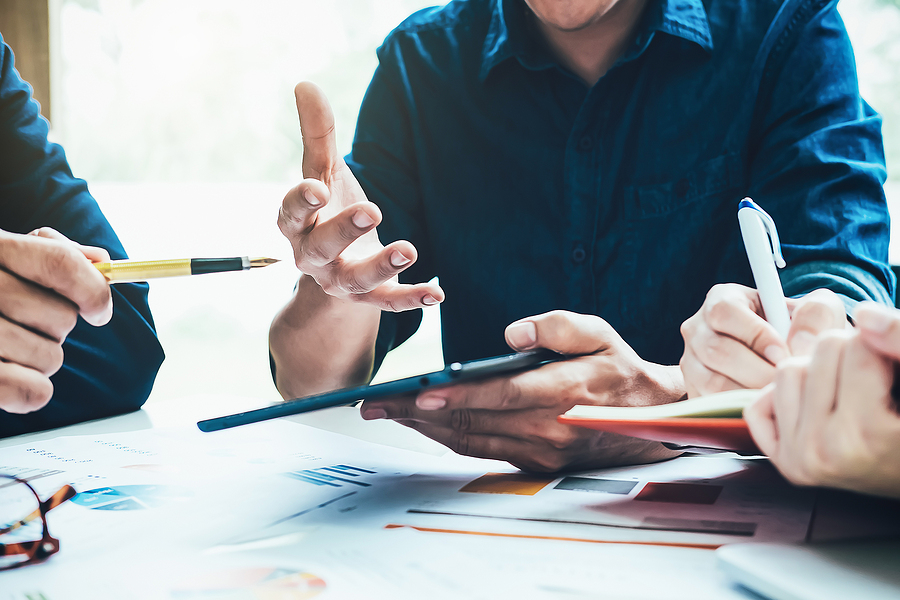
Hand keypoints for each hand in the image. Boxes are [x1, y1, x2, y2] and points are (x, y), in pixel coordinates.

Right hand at [0, 228, 112, 413]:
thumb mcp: (5, 256)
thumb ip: (52, 253)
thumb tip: (100, 262)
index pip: (60, 263)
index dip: (93, 290)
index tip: (99, 312)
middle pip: (62, 317)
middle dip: (59, 328)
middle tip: (29, 325)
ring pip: (51, 357)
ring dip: (43, 358)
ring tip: (10, 348)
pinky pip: (33, 391)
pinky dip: (33, 390)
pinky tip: (14, 379)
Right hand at [278, 82, 442, 311]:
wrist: (335, 263)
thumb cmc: (328, 208)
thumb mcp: (323, 170)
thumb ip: (318, 134)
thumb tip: (305, 83)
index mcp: (297, 224)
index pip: (292, 213)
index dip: (302, 202)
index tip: (318, 188)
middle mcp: (313, 256)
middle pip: (322, 247)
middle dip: (344, 229)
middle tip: (371, 209)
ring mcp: (341, 280)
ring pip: (356, 279)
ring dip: (382, 266)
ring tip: (409, 250)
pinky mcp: (370, 296)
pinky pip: (389, 301)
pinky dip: (411, 299)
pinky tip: (437, 294)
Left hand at [360, 310, 683, 471]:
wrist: (651, 420)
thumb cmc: (619, 370)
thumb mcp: (601, 334)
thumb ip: (559, 327)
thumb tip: (512, 333)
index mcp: (566, 391)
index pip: (505, 395)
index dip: (461, 397)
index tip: (420, 395)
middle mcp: (550, 428)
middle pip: (475, 422)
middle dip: (419, 414)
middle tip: (375, 404)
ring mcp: (542, 452)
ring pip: (472, 441)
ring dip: (425, 429)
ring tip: (385, 413)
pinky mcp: (536, 463)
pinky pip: (483, 451)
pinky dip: (447, 439)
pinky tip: (422, 425)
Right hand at [680, 284, 846, 396]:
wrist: (790, 360)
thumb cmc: (802, 332)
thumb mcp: (817, 313)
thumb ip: (816, 315)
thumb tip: (799, 343)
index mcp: (722, 300)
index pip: (724, 313)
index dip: (755, 334)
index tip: (783, 354)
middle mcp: (698, 328)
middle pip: (715, 350)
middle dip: (755, 371)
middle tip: (783, 383)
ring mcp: (691, 361)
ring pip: (710, 381)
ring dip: (747, 392)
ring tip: (776, 396)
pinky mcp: (693, 389)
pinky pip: (710, 404)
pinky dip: (738, 409)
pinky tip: (763, 407)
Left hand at [744, 310, 899, 498]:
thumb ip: (899, 340)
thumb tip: (863, 315)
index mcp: (868, 433)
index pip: (859, 346)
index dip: (880, 345)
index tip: (890, 369)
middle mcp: (827, 451)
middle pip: (822, 350)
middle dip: (850, 353)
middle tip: (874, 382)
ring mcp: (800, 459)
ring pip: (788, 369)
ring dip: (817, 371)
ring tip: (850, 393)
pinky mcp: (783, 462)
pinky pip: (760, 401)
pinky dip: (787, 398)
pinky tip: (820, 408)